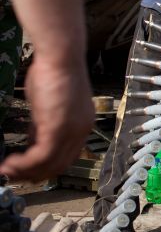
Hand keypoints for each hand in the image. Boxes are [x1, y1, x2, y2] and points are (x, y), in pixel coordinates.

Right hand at [0, 56, 94, 180]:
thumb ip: (43, 125)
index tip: (25, 169)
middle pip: (59, 165)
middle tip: (12, 174)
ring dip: (25, 172)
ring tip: (6, 171)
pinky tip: (9, 163)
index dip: (45, 166)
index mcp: (82, 126)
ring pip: (49, 165)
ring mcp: (71, 131)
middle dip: (34, 174)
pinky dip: (23, 164)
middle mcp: (81, 131)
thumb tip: (32, 142)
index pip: (67, 156)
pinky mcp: (58, 128)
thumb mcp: (49, 106)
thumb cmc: (53, 73)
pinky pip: (40, 157)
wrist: (60, 57)